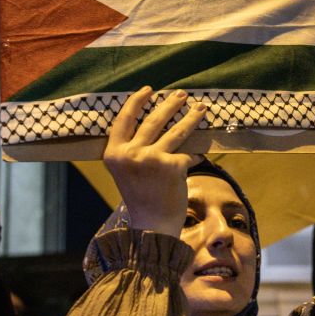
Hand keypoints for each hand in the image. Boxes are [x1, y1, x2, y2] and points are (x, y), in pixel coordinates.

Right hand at [103, 87, 206, 236]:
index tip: (149, 90)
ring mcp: (152, 158)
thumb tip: (156, 122)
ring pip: (176, 131)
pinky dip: (195, 154)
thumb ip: (132, 149)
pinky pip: (188, 153)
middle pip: (153, 120)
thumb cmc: (140, 198)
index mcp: (114, 153)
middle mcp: (131, 153)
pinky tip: (199, 153)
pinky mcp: (173, 166)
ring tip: (200, 108)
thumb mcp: (125, 171)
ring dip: (190, 117)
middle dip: (170, 104)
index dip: (137, 101)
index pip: (124, 119)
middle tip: (181, 94)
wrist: (152, 225)